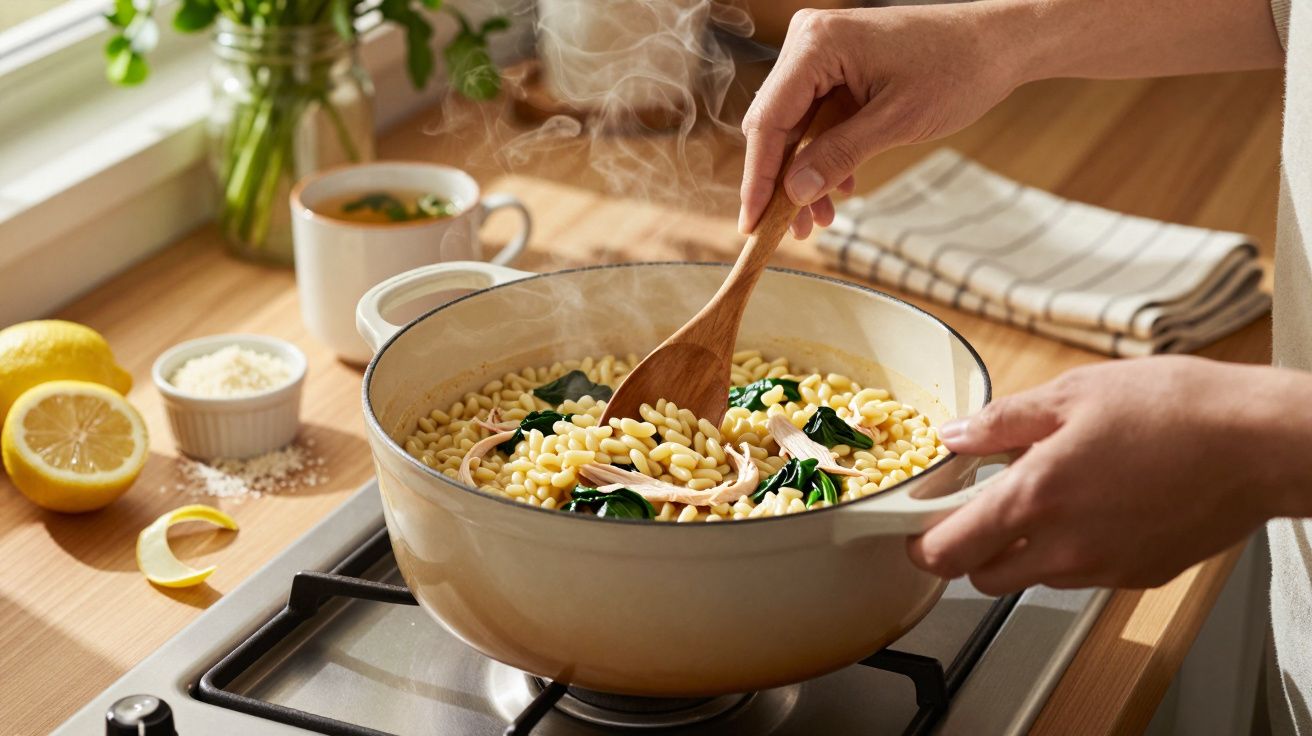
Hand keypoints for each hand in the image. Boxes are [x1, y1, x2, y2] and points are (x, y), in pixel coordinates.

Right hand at [738, 5, 1021, 237]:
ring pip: (794, 127)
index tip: (751, 224)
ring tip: (820, 221)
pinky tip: (839, 189)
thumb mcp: (896, 122)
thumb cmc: (957, 68)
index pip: (768, 121)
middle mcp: (809, 42)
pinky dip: (823, 155)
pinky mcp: (836, 67)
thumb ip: (839, 155)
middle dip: (782, 183)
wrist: (998, 42)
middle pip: (774, 125)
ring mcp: (821, 53)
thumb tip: (795, 194)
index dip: (757, 178)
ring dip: (804, 175)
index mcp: (816, 45)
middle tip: (789, 232)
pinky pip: (816, 118)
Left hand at [906, 357, 1311, 594]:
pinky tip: (1097, 506)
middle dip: (970, 549)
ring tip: (1053, 493)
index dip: (920, 543)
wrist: (1259, 443)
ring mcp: (1102, 569)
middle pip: (981, 577)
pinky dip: (1072, 551)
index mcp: (1034, 499)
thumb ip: (1002, 422)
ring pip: (1032, 578)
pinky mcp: (1137, 576)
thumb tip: (955, 436)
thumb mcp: (1073, 394)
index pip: (946, 553)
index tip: (918, 524)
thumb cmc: (1175, 409)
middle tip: (982, 505)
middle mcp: (1062, 548)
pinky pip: (1081, 575)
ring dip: (1023, 549)